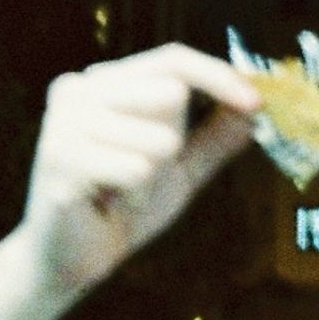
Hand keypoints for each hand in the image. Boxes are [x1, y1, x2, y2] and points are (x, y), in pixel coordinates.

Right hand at [14, 44, 257, 298]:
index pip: (172, 59)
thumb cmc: (120, 207)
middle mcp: (78, 89)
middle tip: (143, 175)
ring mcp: (64, 122)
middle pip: (170, 92)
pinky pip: (137, 169)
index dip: (219, 76)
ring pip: (160, 137)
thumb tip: (255, 106)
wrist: (70, 259)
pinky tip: (105, 203)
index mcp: (103, 82)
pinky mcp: (61, 159)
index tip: (257, 102)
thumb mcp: (179, 168)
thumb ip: (214, 136)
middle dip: (175, 144)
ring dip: (153, 176)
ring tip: (119, 191)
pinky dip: (135, 195)